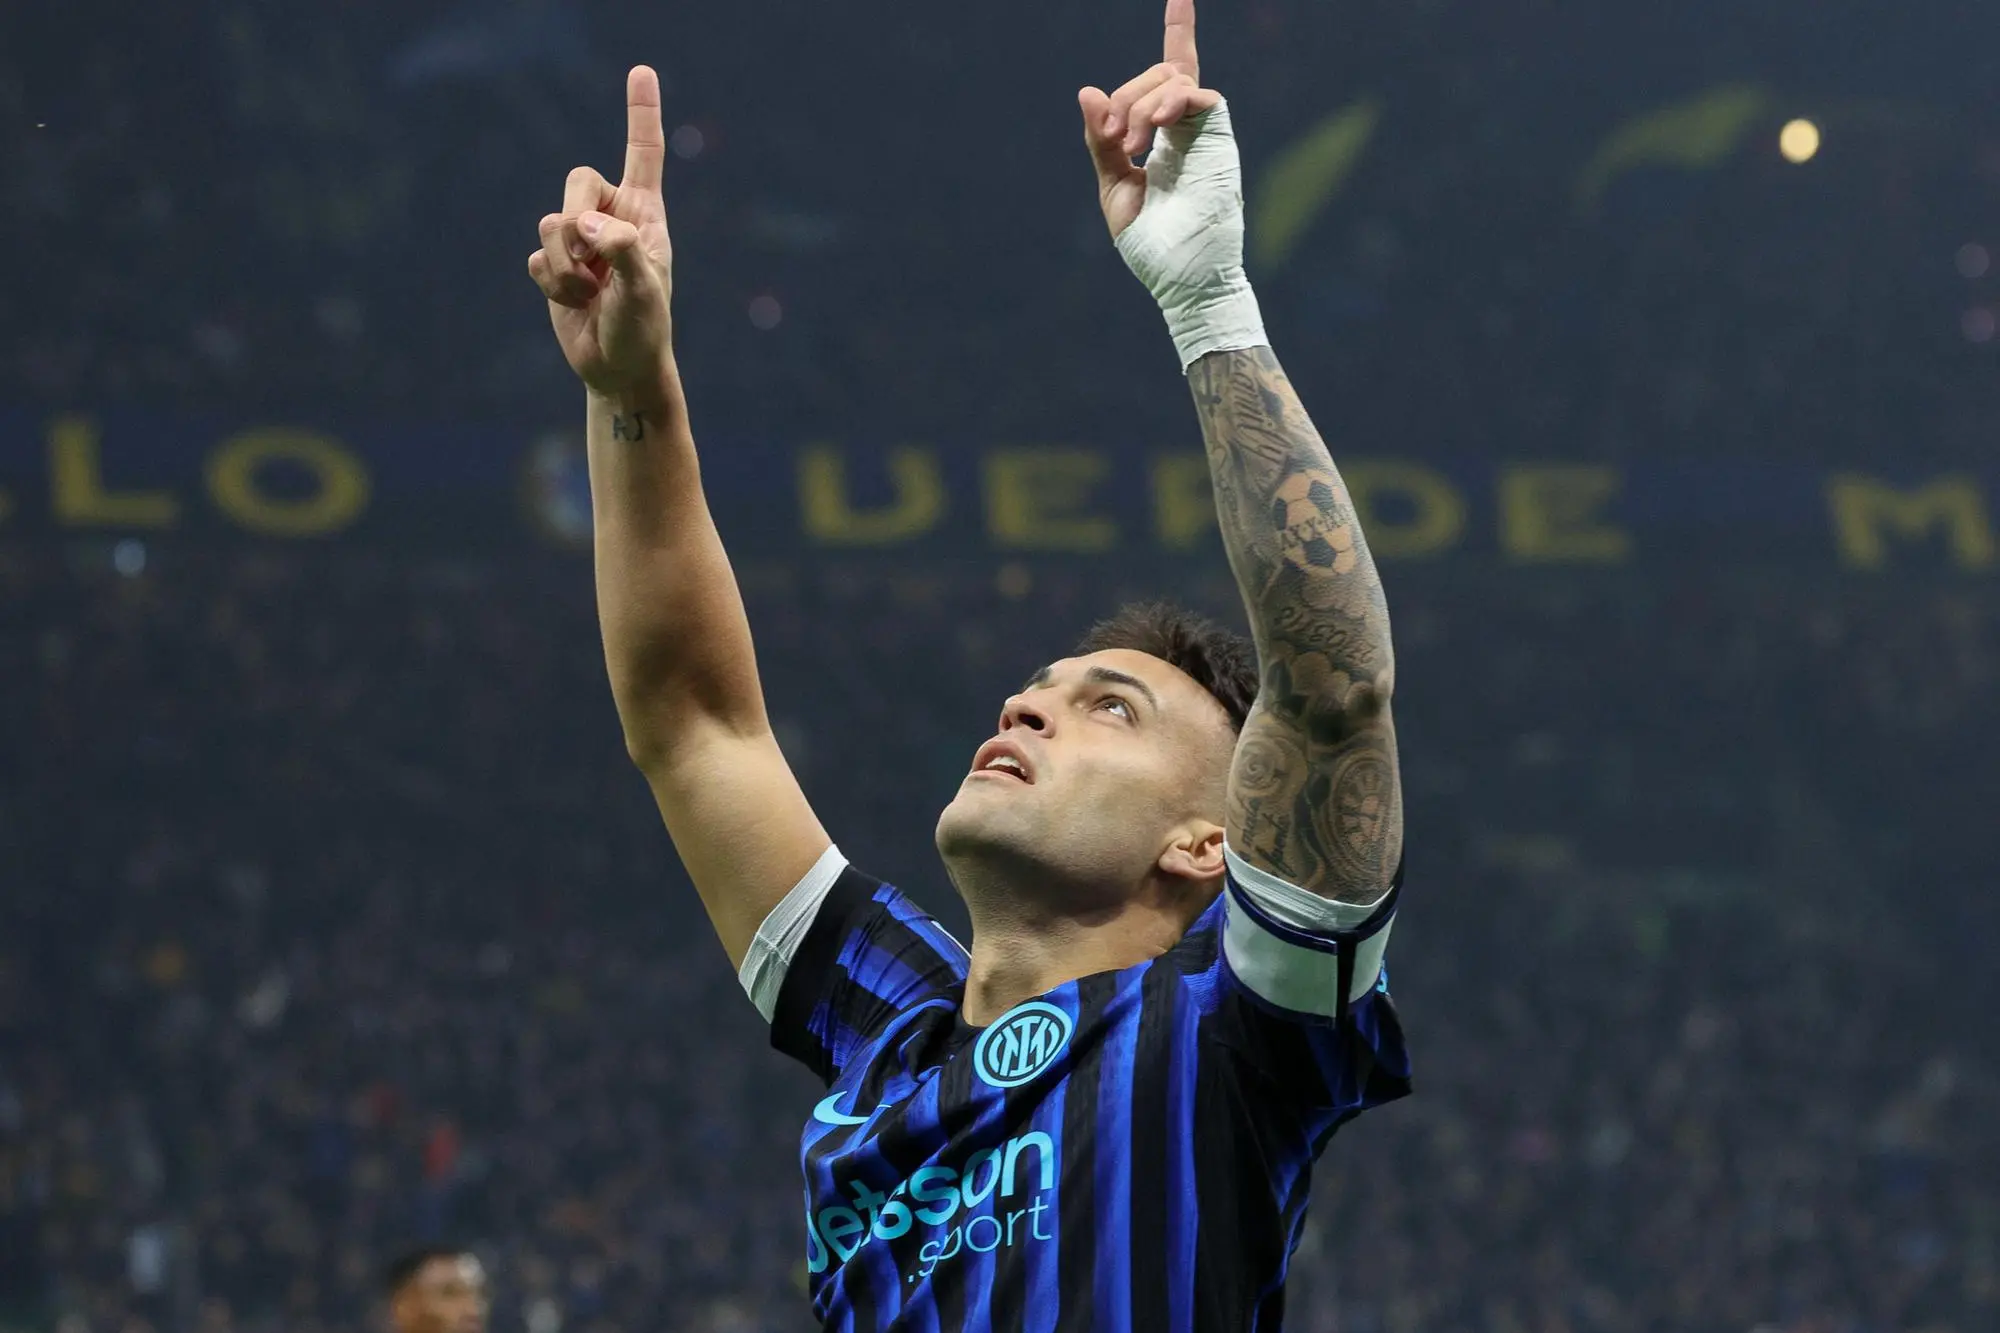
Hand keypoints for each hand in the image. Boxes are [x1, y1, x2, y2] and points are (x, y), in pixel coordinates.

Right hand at [528, 66, 673, 397]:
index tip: (641, 70)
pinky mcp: (553, 266)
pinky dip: (551, 284)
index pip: (643, 153)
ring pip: (549, 224)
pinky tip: (573, 303)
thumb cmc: (643, 327)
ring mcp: (579, 242)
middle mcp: (611, 218)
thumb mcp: (644, 289)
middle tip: (593, 259)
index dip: (641, 113)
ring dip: (566, 266)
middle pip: (576, 180)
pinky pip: (534, 257)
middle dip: (577, 219)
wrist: (618, 367)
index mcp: (643, 213)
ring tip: (590, 294)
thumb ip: (622, 246)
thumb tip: (584, 223)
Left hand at [1078, 0, 1223, 237]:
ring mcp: (1204, 130)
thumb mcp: (1113, 184)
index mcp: (1164, 136)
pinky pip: (1196, 92)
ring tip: (1131, 145)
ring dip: (1139, 104)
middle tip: (1114, 140)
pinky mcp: (1219, 136)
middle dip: (1124, 98)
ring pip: (1171, 78)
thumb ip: (1101, 140)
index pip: (1169, 74)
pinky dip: (1169, 99)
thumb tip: (1088, 92)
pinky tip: (1154, 127)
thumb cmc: (1150, 241)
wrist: (1180, 274)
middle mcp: (1187, 127)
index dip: (1179, 31)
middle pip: (1155, 73)